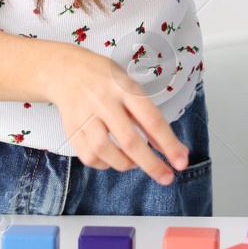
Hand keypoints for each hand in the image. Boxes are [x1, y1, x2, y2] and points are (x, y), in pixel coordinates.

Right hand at [45, 44, 188, 184]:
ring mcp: (85, 117)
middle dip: (151, 164)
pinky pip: (89, 157)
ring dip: (126, 164)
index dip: (168, 144)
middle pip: (129, 141)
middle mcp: (104, 102)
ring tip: (136, 162)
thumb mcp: (131, 87)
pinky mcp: (71, 130)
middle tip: (166, 178)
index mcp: (124, 88)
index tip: (181, 162)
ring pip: (106, 152)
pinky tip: (113, 158)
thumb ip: (149, 117)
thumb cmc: (106, 80)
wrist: (66, 71)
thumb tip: (171, 149)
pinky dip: (105, 164)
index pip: (151, 120)